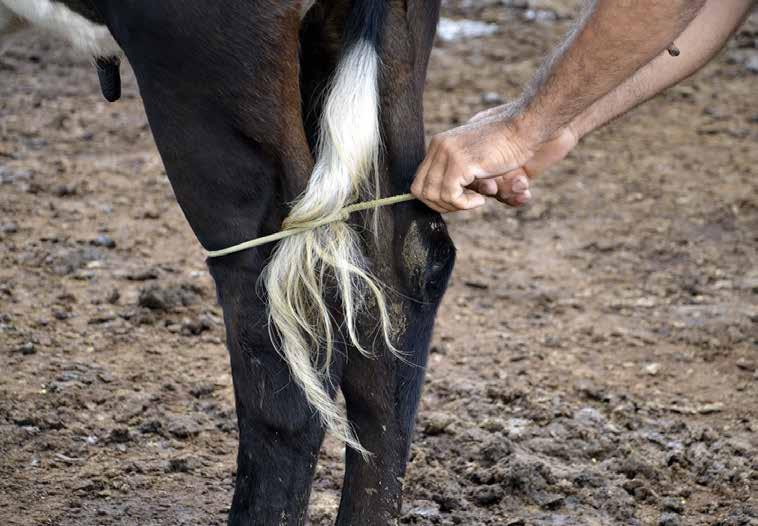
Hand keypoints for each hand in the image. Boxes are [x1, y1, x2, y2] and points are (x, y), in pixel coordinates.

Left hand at [411, 104, 577, 211]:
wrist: (524, 127)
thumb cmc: (506, 144)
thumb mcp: (474, 155)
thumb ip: (456, 171)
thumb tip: (441, 198)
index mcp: (439, 144)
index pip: (420, 181)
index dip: (436, 198)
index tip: (458, 199)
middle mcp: (438, 146)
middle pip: (420, 190)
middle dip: (441, 205)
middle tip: (465, 204)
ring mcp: (447, 153)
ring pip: (434, 195)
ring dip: (454, 206)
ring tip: (475, 201)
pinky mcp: (460, 163)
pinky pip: (450, 196)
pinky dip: (464, 205)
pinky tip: (480, 200)